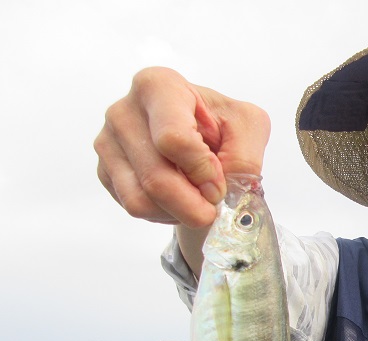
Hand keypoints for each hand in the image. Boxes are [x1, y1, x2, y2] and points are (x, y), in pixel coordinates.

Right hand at [95, 67, 270, 226]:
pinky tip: (178, 199)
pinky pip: (132, 207)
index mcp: (159, 86)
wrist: (200, 136)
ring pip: (141, 199)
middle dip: (193, 205)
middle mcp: (124, 110)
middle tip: (213, 209)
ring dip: (178, 212)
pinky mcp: (104, 169)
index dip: (201, 171)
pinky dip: (163, 213)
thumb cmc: (222, 125)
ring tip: (196, 200)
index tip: (219, 184)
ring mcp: (108, 141)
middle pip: (156, 177)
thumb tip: (214, 190)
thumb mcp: (249, 128)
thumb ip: (243, 156)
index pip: (173, 138)